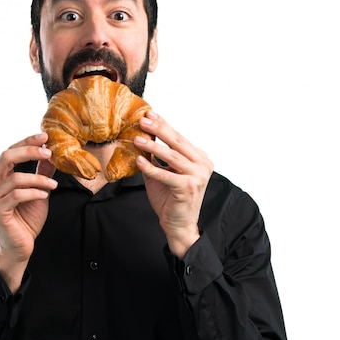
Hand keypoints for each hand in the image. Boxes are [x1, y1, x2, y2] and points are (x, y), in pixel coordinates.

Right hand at [0, 133, 57, 291]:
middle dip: (29, 151)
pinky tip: (44, 196)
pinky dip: (34, 193)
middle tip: (49, 152)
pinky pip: (16, 195)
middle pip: (6, 157)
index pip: (9, 152)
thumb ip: (41, 173)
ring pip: (15, 178)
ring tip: (53, 186)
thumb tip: (50, 153)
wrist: (20, 248)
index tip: (45, 137)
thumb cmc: (26, 220)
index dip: (26, 142)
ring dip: (38, 179)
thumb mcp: (38, 191)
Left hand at [135, 111, 212, 257]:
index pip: (179, 138)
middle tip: (143, 120)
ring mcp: (198, 176)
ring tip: (137, 138)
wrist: (178, 225)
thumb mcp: (162, 174)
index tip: (150, 114)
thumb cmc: (171, 200)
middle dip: (159, 129)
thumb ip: (155, 159)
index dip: (164, 125)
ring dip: (153, 146)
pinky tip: (139, 161)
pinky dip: (151, 168)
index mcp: (200, 159)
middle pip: (177, 143)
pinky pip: (166, 175)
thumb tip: (140, 140)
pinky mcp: (188, 188)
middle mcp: (203, 165)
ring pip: (172, 156)